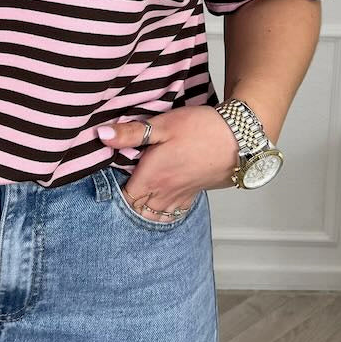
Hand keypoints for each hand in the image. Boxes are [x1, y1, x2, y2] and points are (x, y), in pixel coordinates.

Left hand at [97, 105, 239, 220]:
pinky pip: (173, 213)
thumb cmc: (200, 129)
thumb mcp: (162, 125)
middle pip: (137, 211)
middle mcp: (164, 192)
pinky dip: (162, 212)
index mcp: (152, 177)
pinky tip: (158, 201)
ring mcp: (180, 196)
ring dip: (142, 210)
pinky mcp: (194, 194)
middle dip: (125, 205)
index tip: (104, 181)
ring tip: (134, 198)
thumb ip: (131, 133)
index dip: (111, 193)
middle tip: (116, 191)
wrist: (240, 138)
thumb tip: (101, 135)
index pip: (123, 198)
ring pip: (154, 216)